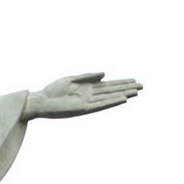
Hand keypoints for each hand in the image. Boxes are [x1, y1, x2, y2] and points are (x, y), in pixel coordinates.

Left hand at [23, 73, 141, 119]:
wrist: (40, 101)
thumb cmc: (53, 90)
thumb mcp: (72, 79)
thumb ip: (88, 76)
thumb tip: (105, 73)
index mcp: (88, 88)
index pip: (108, 85)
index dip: (121, 83)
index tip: (134, 80)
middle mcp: (90, 96)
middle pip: (112, 91)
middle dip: (126, 88)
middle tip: (142, 87)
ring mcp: (87, 103)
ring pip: (108, 98)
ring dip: (122, 95)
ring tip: (135, 93)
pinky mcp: (82, 109)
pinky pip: (99, 105)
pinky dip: (111, 102)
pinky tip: (121, 99)